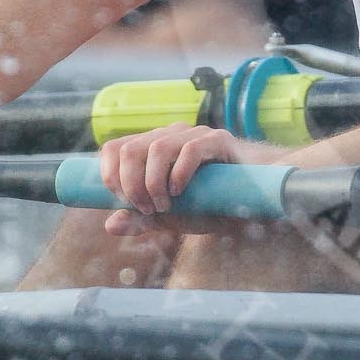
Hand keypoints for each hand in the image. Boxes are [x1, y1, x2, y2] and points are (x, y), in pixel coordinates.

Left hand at [97, 122, 241, 235]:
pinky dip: (179, 174)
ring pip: (157, 148)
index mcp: (152, 148)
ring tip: (165, 205)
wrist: (250, 203)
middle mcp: (170, 135)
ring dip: (153, 183)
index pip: (115, 148)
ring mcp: (194, 134)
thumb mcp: (168, 219)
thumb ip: (140, 220)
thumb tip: (110, 224)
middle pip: (130, 149)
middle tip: (146, 208)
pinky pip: (190, 149)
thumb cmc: (207, 206)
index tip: (124, 202)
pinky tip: (181, 192)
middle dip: (131, 184)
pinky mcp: (218, 139)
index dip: (110, 175)